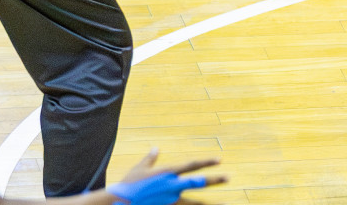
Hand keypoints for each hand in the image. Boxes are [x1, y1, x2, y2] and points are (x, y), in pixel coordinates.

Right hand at [109, 150, 224, 204]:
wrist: (118, 202)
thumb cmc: (128, 185)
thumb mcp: (139, 169)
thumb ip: (150, 159)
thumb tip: (155, 148)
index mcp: (166, 173)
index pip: (191, 166)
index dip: (205, 162)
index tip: (219, 160)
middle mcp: (171, 186)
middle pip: (197, 182)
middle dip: (213, 180)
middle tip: (228, 177)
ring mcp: (170, 200)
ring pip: (194, 202)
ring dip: (209, 203)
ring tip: (225, 203)